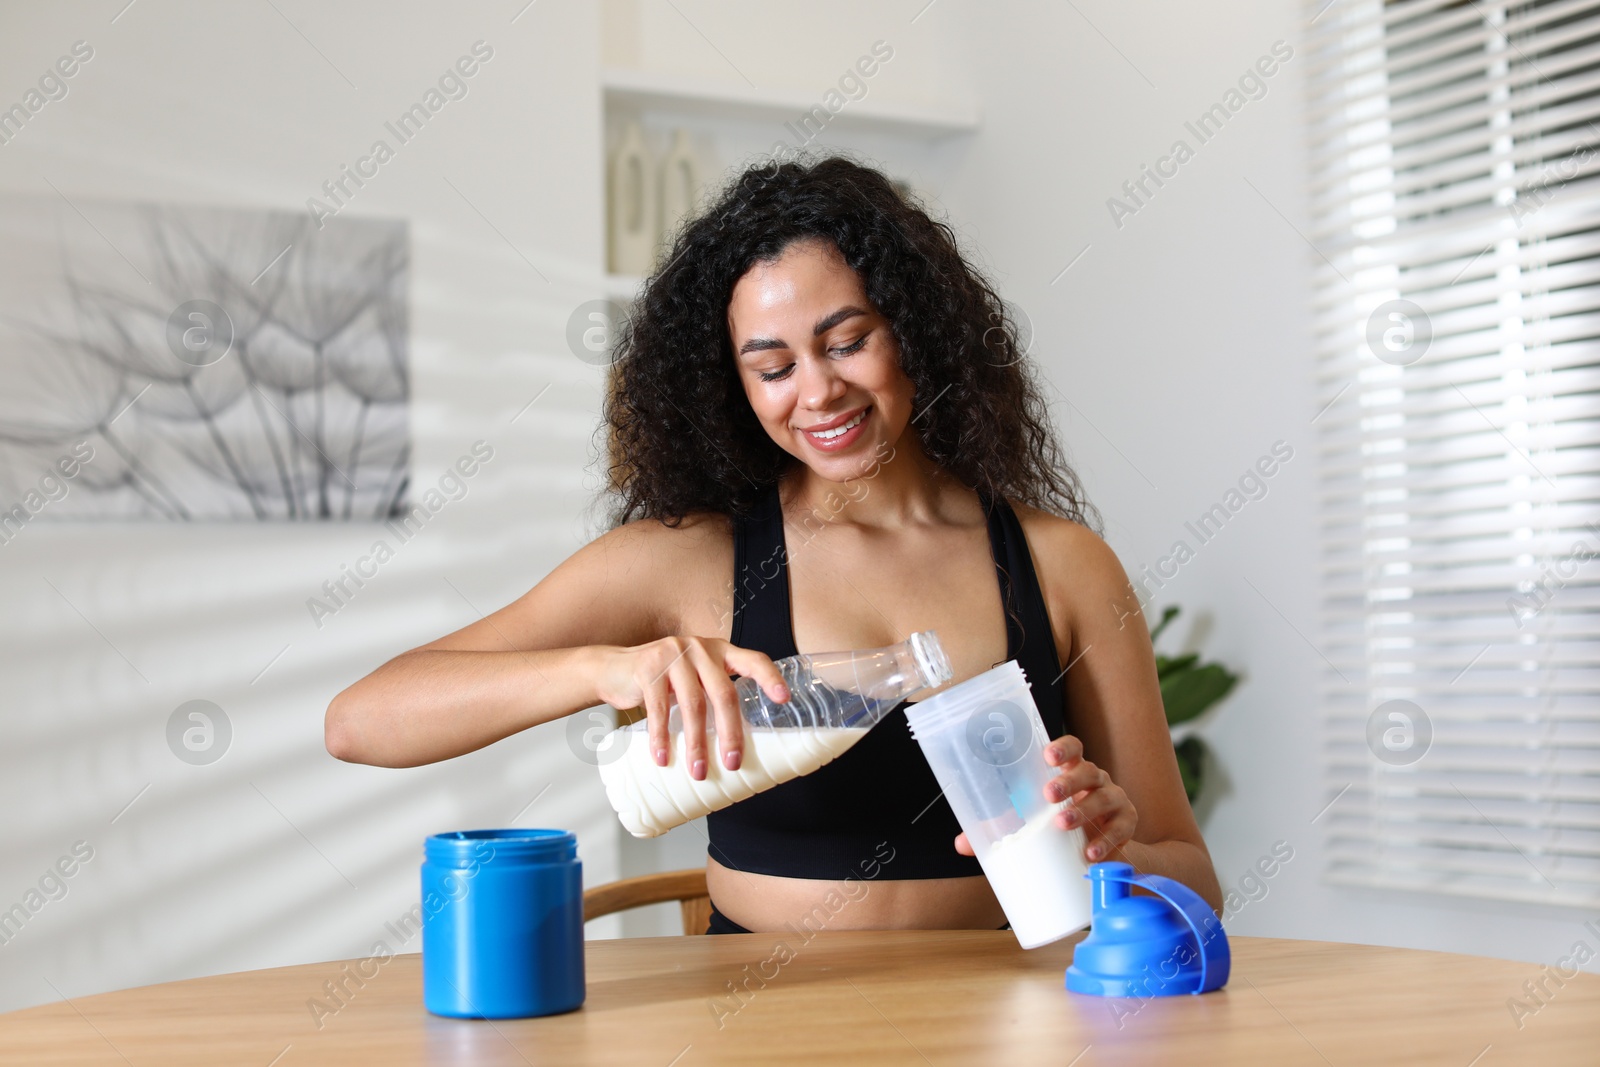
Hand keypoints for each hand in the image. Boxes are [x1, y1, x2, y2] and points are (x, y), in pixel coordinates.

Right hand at [593, 637, 789, 780]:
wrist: (614, 669)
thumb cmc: (663, 680)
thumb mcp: (693, 678)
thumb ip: (712, 694)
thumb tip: (736, 744)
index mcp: (719, 651)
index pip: (752, 660)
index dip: (770, 678)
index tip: (784, 700)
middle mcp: (700, 649)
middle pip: (723, 693)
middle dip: (730, 733)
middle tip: (732, 763)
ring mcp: (673, 656)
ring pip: (693, 705)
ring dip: (697, 743)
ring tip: (698, 770)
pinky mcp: (648, 669)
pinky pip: (659, 709)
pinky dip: (661, 737)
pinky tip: (664, 757)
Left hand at [953, 735, 1137, 864]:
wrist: (1102, 849)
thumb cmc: (1060, 825)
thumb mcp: (1032, 822)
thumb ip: (1001, 828)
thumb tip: (961, 844)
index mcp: (1071, 772)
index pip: (1073, 748)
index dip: (1063, 748)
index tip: (1048, 756)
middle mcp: (1095, 780)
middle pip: (1088, 770)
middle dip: (1069, 781)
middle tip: (1049, 795)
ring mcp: (1114, 800)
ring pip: (1105, 796)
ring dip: (1084, 809)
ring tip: (1062, 824)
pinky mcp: (1126, 824)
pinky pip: (1120, 828)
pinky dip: (1107, 840)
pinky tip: (1090, 852)